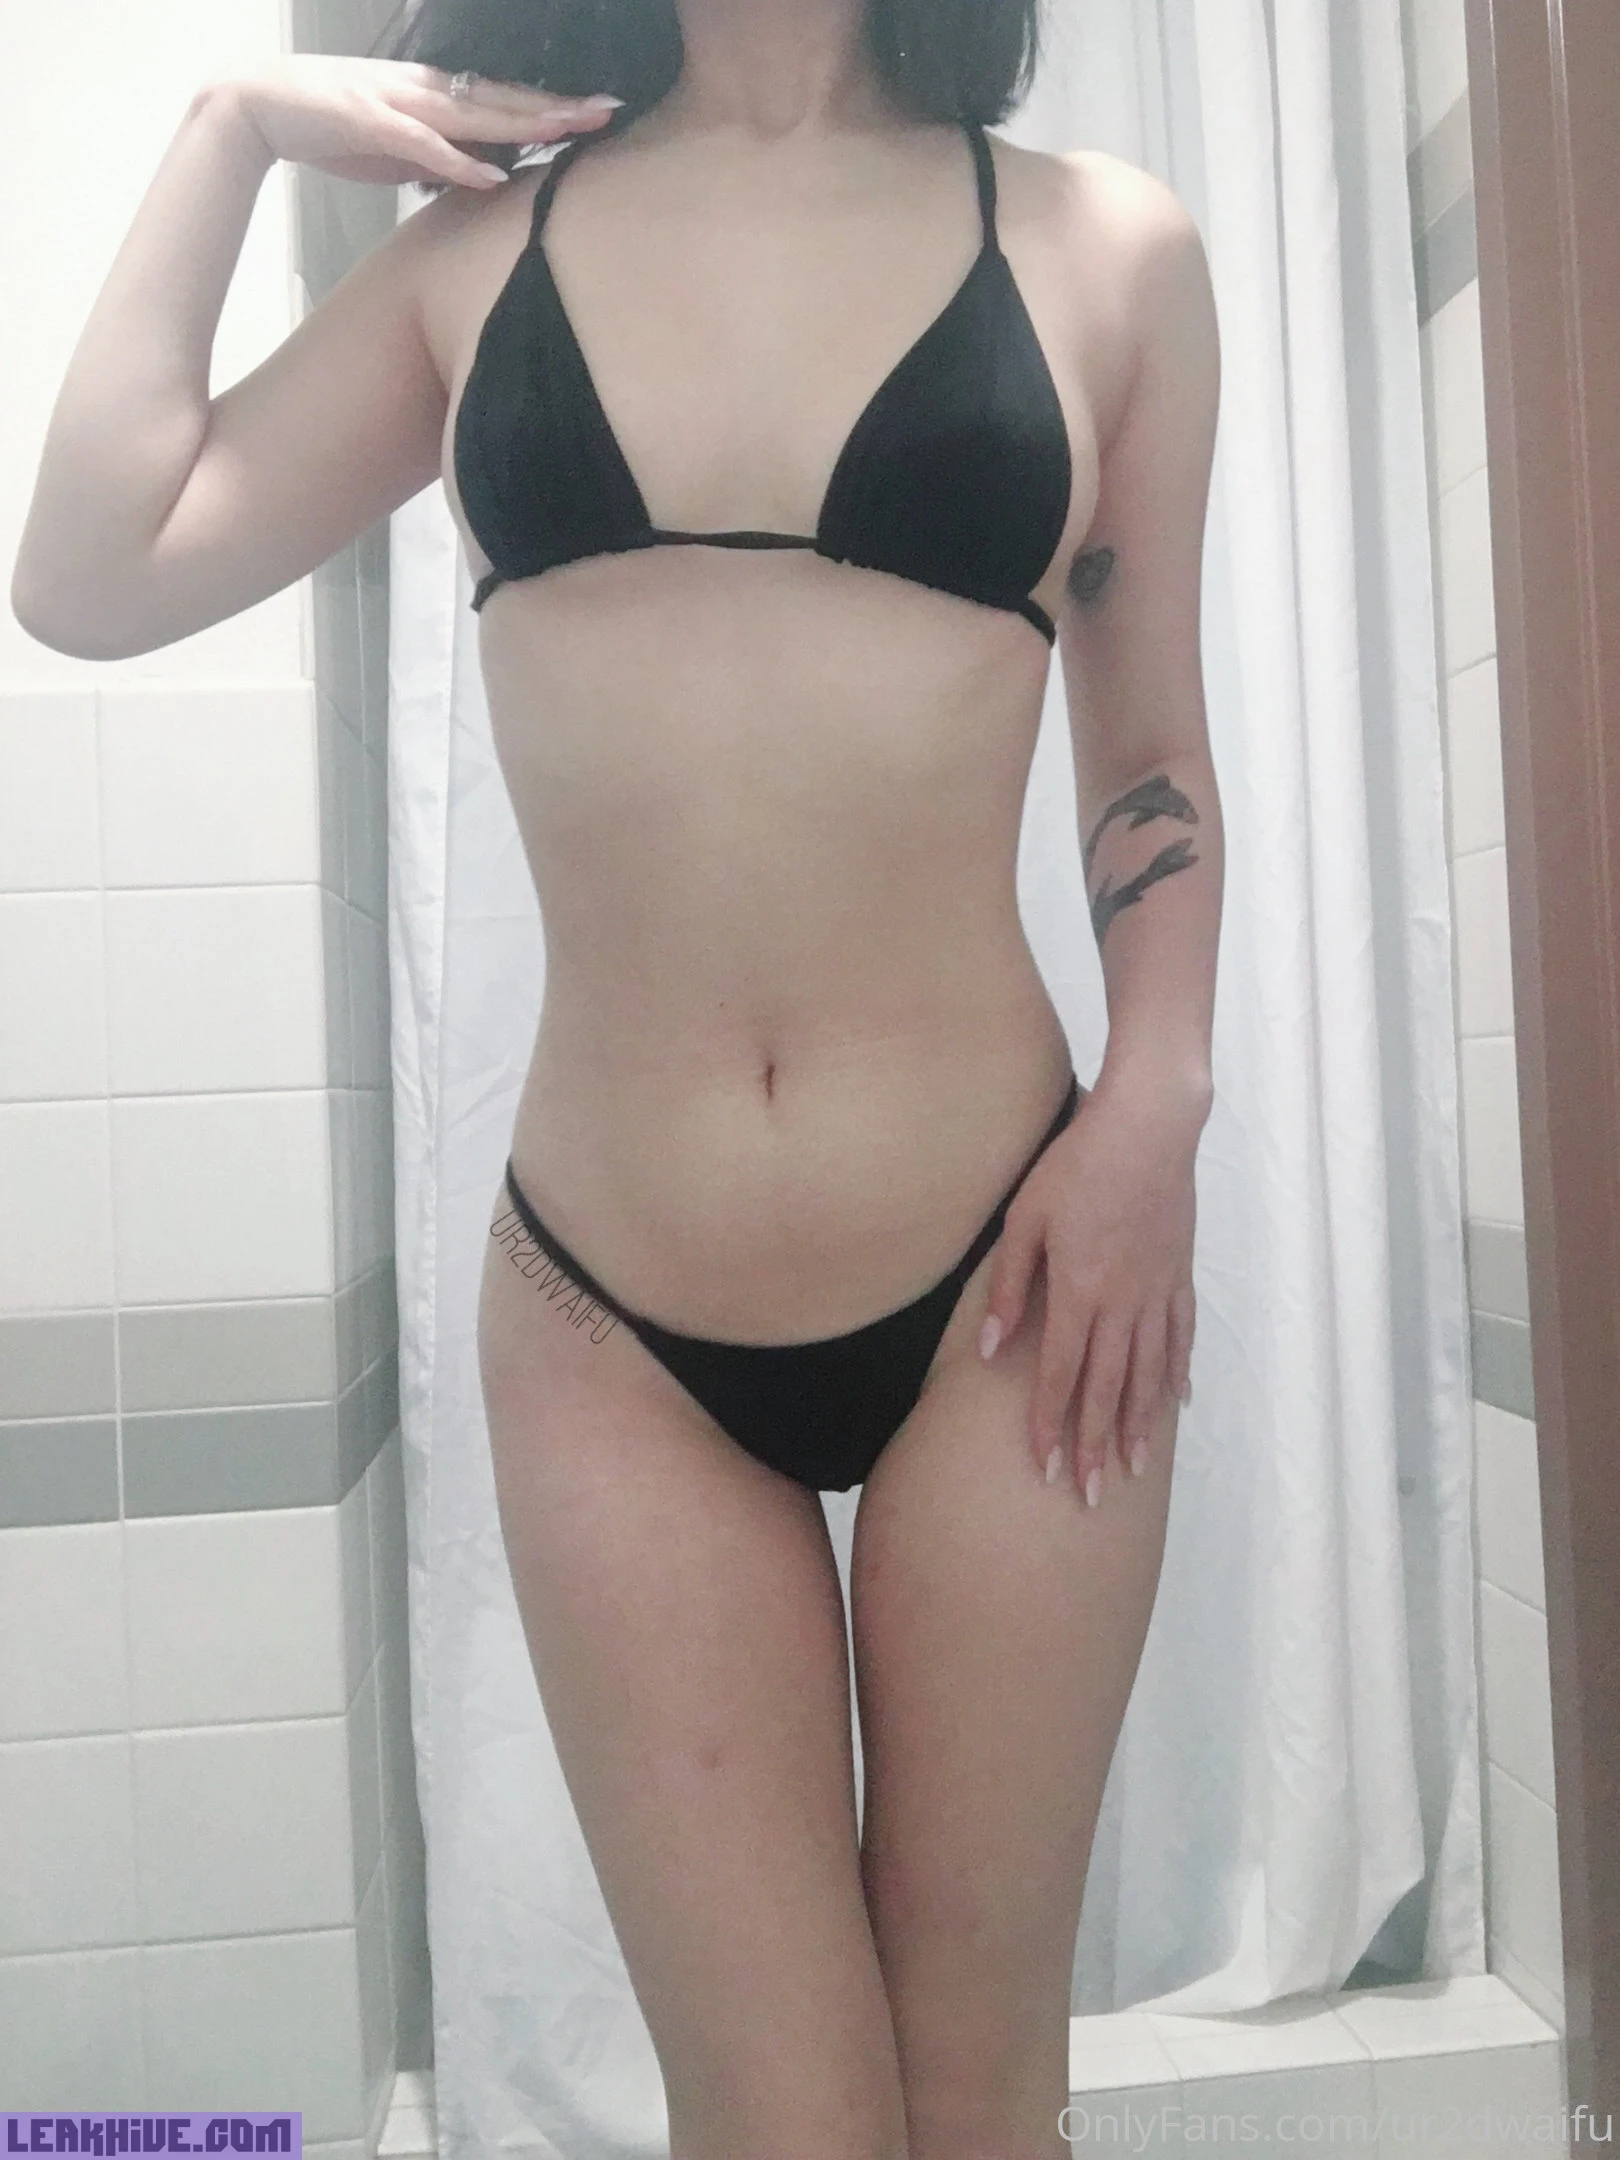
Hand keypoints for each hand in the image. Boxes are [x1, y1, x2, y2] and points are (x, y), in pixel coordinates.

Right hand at [216, 55, 619, 191]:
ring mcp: (398, 102)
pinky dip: (457, 160)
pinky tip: (490, 175)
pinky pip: (422, 143)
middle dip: (555, 107)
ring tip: (567, 129)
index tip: (596, 112)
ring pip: (472, 111)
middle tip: (606, 110)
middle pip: (501, 99)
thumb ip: (441, 159)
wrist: (258, 105)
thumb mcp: (398, 151)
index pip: (503, 100)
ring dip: (521, 121)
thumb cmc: (330, 127)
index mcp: (431, 95)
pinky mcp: (369, 121)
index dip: (550, 107)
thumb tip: (483, 175)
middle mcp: (422, 90)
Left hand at [979, 1076, 1200, 1503]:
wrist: (1150, 1125)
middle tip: (1093, 1496)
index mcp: (1080, 1291)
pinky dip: (1177, 1374)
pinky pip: (1181, 1336)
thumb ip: (1008, 1286)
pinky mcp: (1180, 1273)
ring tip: (1134, 1468)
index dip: (1051, 1423)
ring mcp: (1157, 1290)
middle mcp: (1123, 1302)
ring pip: (1149, 1372)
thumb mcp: (1025, 1218)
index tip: (1047, 1468)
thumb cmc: (1077, 1164)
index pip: (1062, 1373)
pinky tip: (1177, 1403)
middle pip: (1108, 1387)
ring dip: (1140, 1424)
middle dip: (1096, 1445)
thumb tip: (992, 1348)